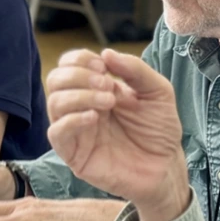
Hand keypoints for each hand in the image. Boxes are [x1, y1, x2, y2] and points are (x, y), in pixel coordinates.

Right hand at [46, 49, 189, 220]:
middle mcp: (81, 106)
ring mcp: (76, 130)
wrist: (166, 167)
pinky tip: (94, 118)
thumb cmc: (160, 130)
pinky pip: (56, 133)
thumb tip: (106, 53)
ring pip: (54, 103)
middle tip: (106, 84)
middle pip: (55, 79)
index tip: (103, 66)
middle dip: (78, 75)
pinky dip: (72, 120)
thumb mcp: (157, 92)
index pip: (69, 64)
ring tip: (108, 101)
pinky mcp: (74, 154)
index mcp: (95, 88)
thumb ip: (135, 70)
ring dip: (79, 95)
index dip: (80, 59)